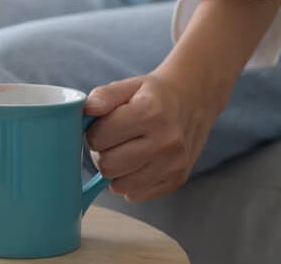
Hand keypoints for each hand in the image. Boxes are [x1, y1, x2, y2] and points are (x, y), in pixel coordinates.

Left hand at [83, 73, 218, 201]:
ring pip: (119, 185)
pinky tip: (137, 163)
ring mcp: (174, 164)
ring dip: (115, 170)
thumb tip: (87, 109)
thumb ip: (104, 96)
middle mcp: (166, 141)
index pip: (99, 138)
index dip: (93, 132)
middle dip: (101, 153)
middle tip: (111, 141)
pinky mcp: (177, 180)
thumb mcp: (128, 86)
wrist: (193, 101)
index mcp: (150, 113)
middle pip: (108, 166)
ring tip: (124, 151)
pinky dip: (130, 182)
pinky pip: (136, 195)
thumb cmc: (154, 95)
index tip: (102, 126)